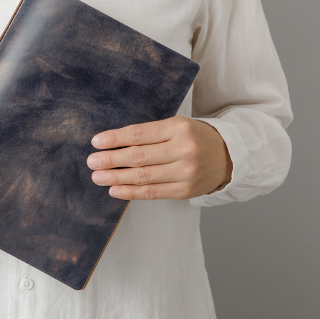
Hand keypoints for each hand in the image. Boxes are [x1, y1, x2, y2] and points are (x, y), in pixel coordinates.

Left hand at [86, 116, 231, 199]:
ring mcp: (185, 172)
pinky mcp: (184, 191)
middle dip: (111, 159)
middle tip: (91, 161)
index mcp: (178, 127)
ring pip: (143, 176)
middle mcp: (183, 149)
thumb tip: (113, 143)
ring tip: (97, 176)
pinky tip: (114, 190)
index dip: (115, 138)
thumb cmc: (193, 137)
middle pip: (139, 156)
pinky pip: (152, 192)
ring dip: (116, 177)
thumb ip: (149, 134)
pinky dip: (131, 192)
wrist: (228, 156)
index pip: (139, 133)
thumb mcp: (176, 126)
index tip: (96, 142)